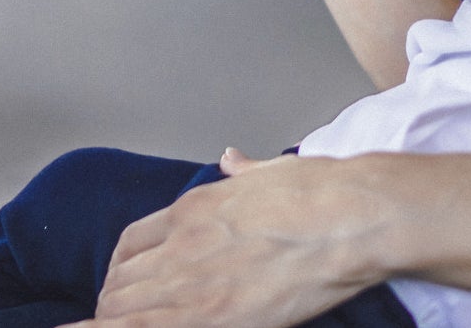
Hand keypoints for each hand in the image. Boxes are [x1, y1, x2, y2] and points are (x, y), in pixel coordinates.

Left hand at [66, 150, 381, 327]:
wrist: (354, 217)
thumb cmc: (326, 193)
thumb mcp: (274, 170)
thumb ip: (245, 171)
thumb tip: (232, 159)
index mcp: (196, 208)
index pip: (132, 242)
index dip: (122, 269)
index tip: (126, 283)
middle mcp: (184, 243)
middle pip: (121, 282)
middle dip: (116, 305)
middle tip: (124, 318)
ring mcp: (193, 283)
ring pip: (122, 310)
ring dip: (117, 321)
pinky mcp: (212, 316)